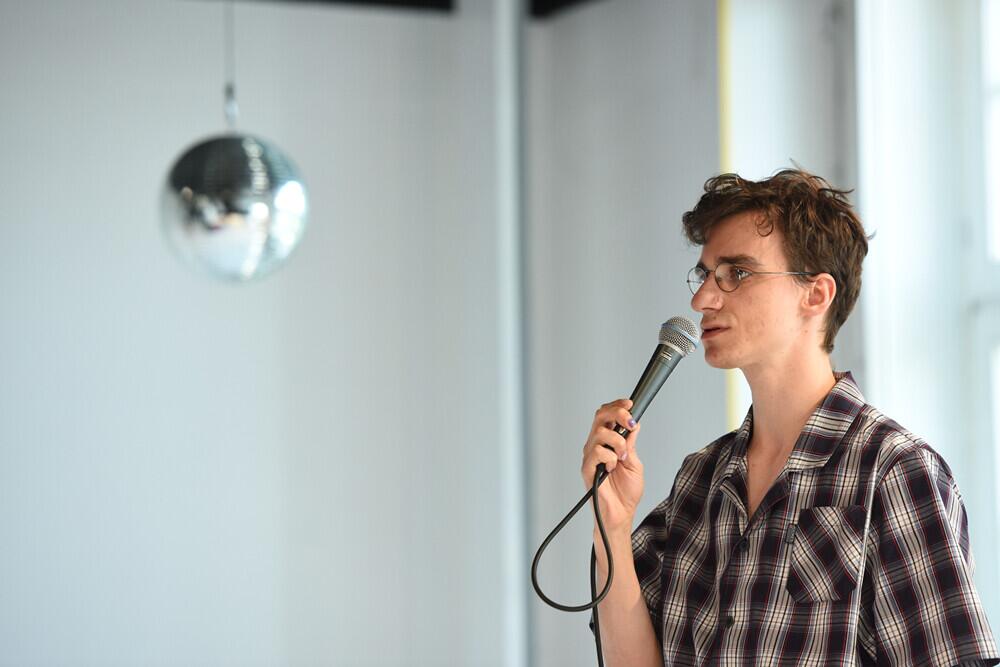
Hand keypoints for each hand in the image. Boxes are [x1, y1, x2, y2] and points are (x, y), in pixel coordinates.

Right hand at [581, 399, 643, 535]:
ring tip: (623, 457)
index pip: (607, 415)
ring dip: (617, 442)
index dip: (617, 406)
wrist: (621, 515)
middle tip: (630, 422)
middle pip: (600, 416)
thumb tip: (633, 424)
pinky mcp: (587, 469)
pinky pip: (596, 452)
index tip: (631, 404)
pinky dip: (610, 458)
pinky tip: (613, 468)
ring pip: (600, 433)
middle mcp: (596, 446)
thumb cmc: (626, 492)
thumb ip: (631, 444)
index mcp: (608, 442)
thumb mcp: (635, 462)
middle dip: (617, 413)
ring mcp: (590, 457)